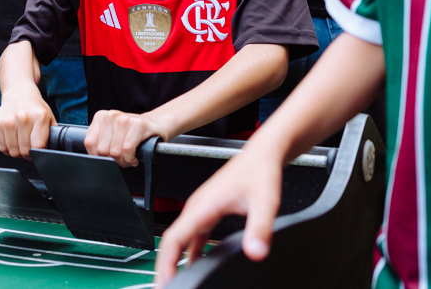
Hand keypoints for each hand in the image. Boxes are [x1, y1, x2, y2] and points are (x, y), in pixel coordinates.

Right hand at [0, 89, 55, 159]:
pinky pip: (2, 147)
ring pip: (12, 151)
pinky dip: (7, 148)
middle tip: (29, 148)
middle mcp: (23, 118)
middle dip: (27, 154)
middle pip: (24, 151)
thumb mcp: (49, 117)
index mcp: (39, 117)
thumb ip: (51, 134)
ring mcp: (8, 121)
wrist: (18, 93)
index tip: (38, 150)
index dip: (38, 153)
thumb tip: (51, 150)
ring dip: (17, 152)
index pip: (38, 146)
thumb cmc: (35, 108)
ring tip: (20, 143)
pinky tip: (12, 141)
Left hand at [84, 110, 165, 167]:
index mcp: (101, 117)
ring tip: (129, 157)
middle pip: (102, 150)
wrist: (154, 126)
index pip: (90, 144)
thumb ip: (99, 144)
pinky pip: (128, 149)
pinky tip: (134, 157)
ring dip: (124, 160)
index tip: (109, 156)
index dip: (99, 156)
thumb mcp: (110, 137)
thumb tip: (93, 160)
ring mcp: (125, 118)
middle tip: (122, 157)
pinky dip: (131, 158)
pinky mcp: (138, 124)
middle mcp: (111, 115)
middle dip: (113, 159)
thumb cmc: (130, 135)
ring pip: (115, 151)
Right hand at [154, 148, 281, 285]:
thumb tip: (255, 252)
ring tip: (175, 282)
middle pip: (171, 242)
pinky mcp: (208, 211)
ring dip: (175, 261)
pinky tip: (193, 266)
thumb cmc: (260, 171)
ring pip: (180, 239)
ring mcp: (201, 209)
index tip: (165, 283)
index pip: (174, 238)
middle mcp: (197, 207)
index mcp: (203, 206)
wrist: (262, 155)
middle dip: (165, 267)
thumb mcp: (265, 202)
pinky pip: (192, 236)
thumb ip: (260, 229)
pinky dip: (188, 253)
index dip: (165, 263)